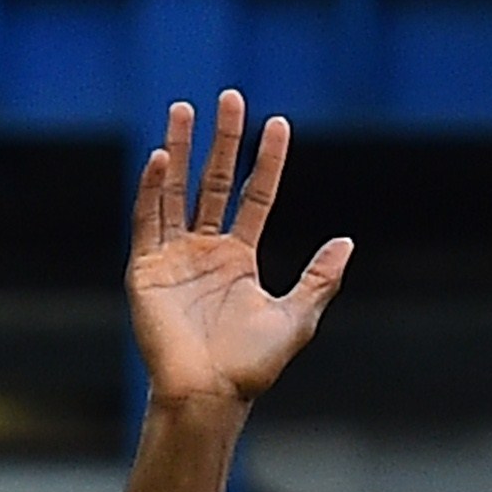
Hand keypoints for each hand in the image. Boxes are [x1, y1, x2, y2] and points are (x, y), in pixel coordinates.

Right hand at [125, 91, 353, 410]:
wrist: (210, 394)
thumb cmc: (252, 366)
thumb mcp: (297, 318)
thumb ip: (319, 279)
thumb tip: (347, 242)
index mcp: (238, 259)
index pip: (255, 196)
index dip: (267, 162)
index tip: (278, 124)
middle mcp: (204, 251)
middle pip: (214, 182)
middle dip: (222, 140)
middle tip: (230, 97)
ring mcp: (173, 256)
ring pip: (176, 191)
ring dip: (178, 150)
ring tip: (184, 109)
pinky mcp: (144, 269)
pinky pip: (147, 220)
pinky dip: (151, 189)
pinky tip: (159, 158)